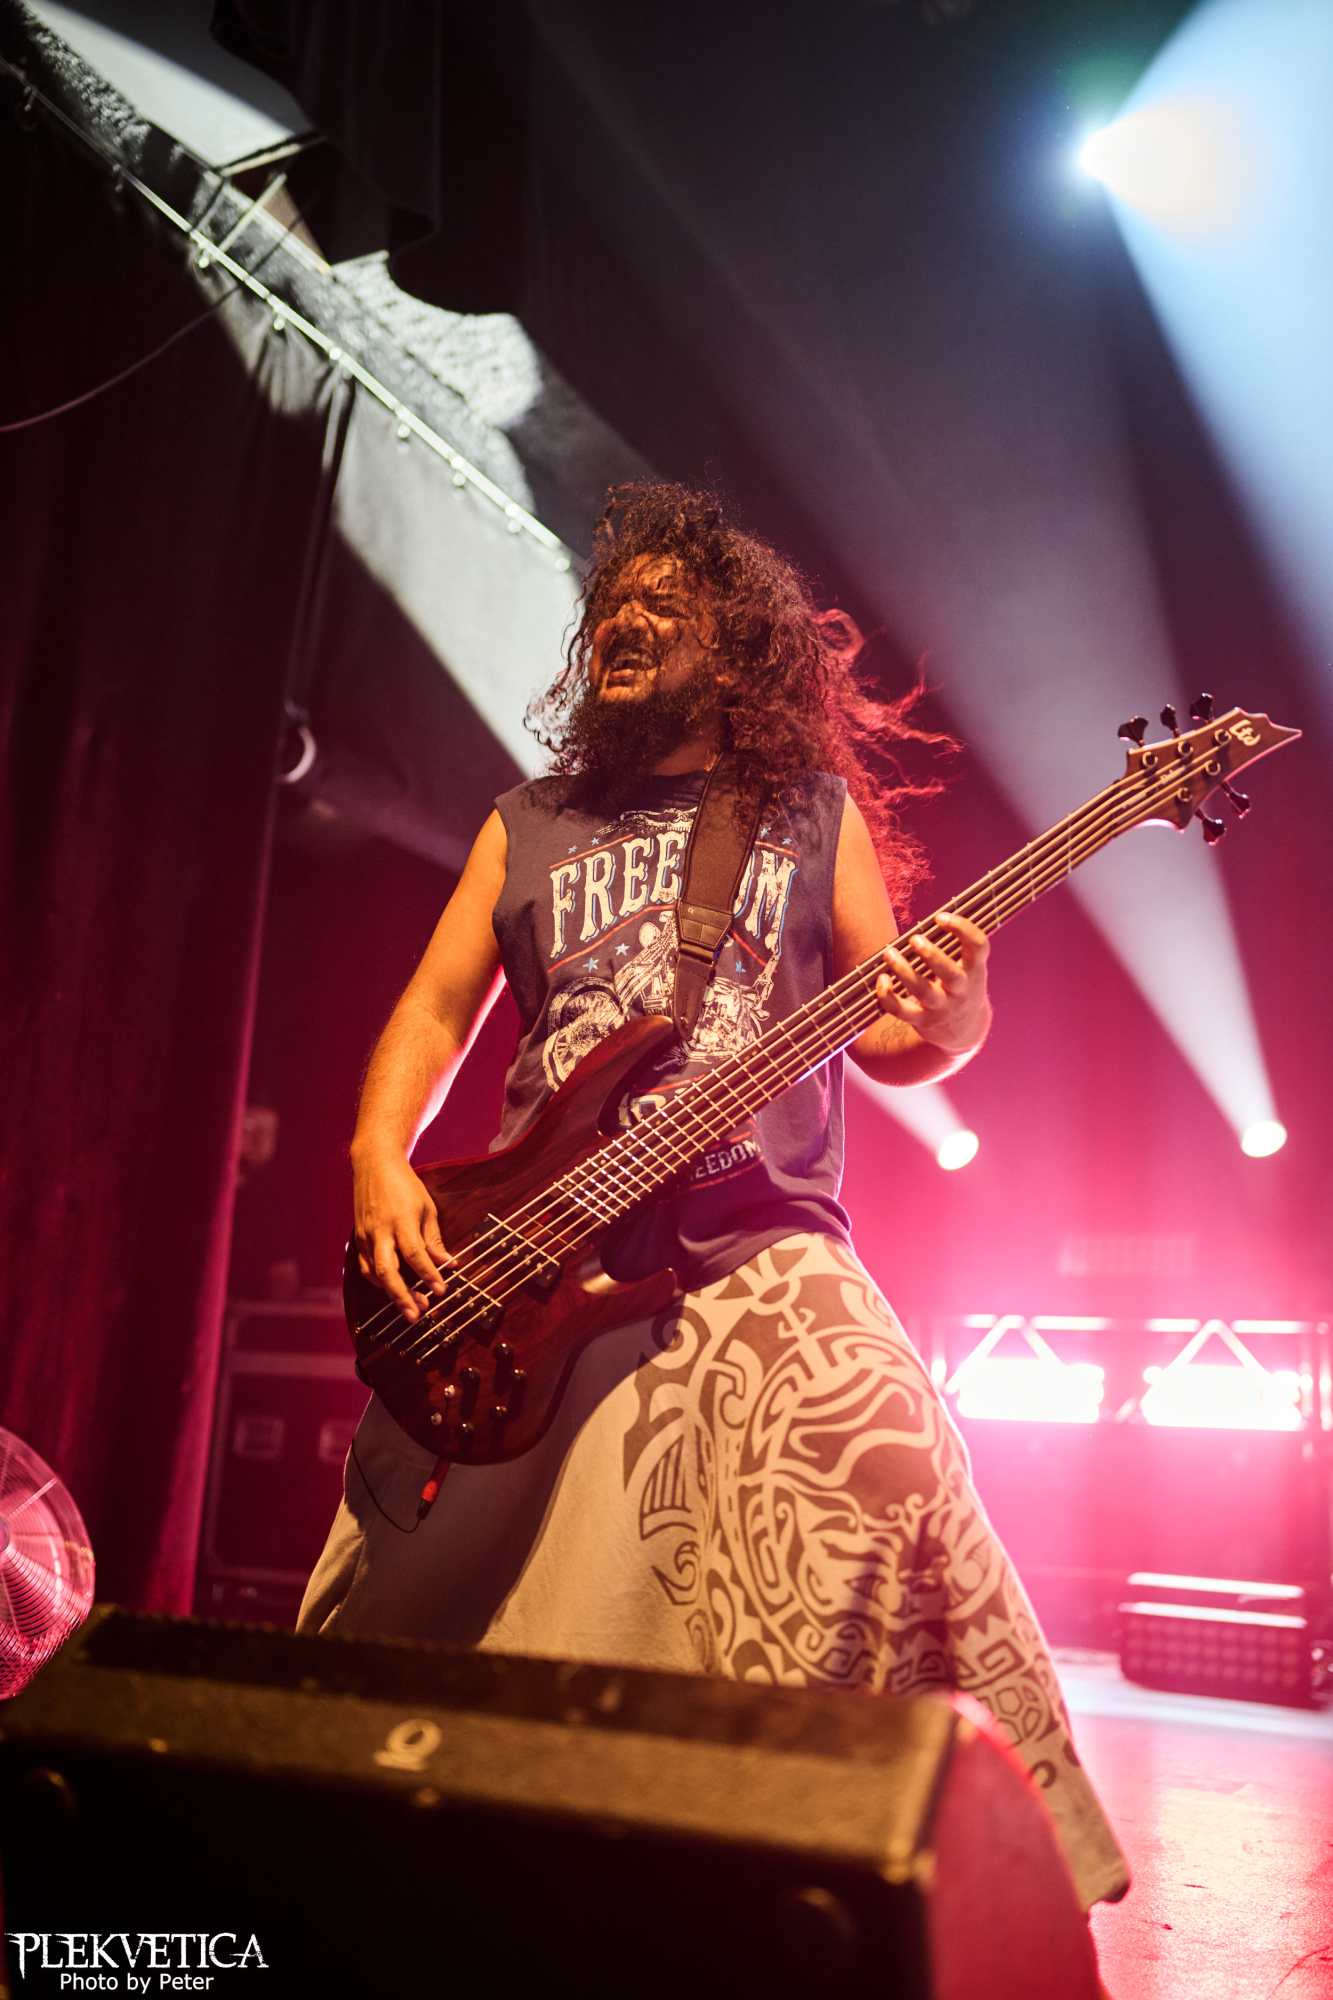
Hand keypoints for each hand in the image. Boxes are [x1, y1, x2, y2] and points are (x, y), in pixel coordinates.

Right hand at [352, 1148, 451, 1320]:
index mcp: (400, 1220)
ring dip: (392, 1294)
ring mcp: (365, 1237)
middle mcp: (380, 1231)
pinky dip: (380, 1283)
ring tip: (412, 1309)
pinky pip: (366, 1268)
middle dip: (402, 1296)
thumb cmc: (405, 1186)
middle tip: (418, 1315)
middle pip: (388, 1270)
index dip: (429, 1275)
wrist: (374, 1166)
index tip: (442, 1290)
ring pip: (375, 1274)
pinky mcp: (358, 1240)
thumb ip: (433, 1239)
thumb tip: (446, 1264)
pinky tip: (394, 1291)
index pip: (415, 1254)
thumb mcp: (427, 1208)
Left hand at [874, 911, 990, 1056]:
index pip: (979, 947)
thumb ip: (957, 946)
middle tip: (914, 938)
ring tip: (889, 952)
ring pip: (922, 991)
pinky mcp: (922, 1020)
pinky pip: (902, 1011)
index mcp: (975, 971)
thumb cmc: (961, 986)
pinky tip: (881, 979)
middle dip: (931, 955)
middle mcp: (961, 990)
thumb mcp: (970, 967)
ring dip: (903, 970)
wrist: (964, 1030)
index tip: (940, 917)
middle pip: (950, 975)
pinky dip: (887, 996)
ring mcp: (942, 1008)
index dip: (963, 928)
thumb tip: (934, 916)